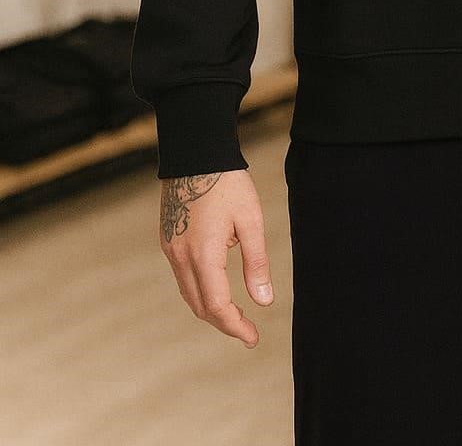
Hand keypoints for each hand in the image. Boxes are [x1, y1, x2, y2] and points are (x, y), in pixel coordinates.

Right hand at [158, 169, 274, 346]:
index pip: (217, 306)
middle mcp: (181, 257)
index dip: (235, 327)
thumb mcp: (251, 220)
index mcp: (203, 254)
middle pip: (200, 306)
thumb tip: (264, 302)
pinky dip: (199, 290)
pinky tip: (216, 287)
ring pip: (188, 293)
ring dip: (210, 308)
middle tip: (248, 331)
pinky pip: (182, 276)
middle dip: (224, 322)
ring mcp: (171, 249)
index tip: (253, 338)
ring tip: (235, 314)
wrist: (195, 152)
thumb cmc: (228, 182)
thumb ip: (256, 262)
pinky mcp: (168, 239)